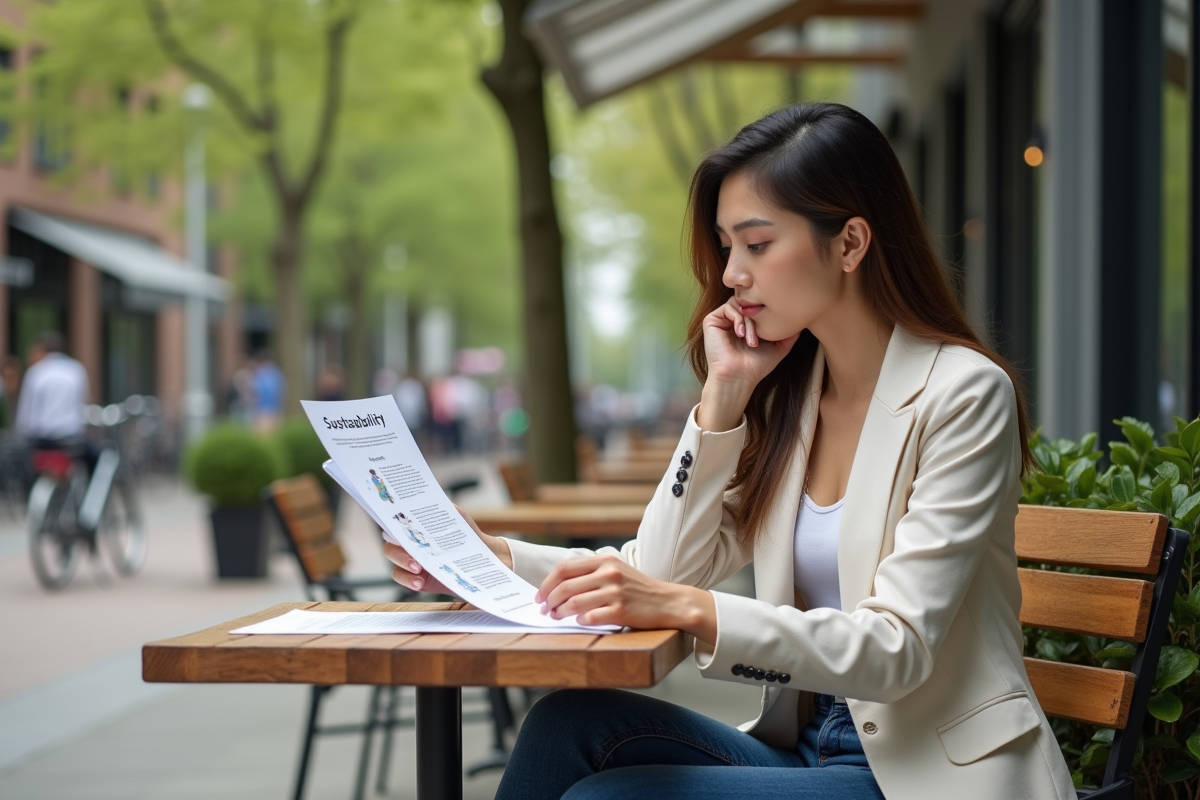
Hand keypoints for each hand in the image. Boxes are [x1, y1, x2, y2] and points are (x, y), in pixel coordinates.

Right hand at [382, 505, 511, 593]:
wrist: (482, 557)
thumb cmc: (467, 534)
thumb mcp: (459, 519)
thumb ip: (447, 510)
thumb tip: (438, 503)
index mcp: (415, 530)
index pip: (395, 527)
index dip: (391, 527)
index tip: (397, 530)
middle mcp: (410, 547)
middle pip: (391, 548)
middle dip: (399, 553)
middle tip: (413, 557)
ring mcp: (413, 565)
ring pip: (396, 567)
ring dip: (403, 568)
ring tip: (418, 570)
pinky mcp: (419, 580)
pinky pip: (406, 581)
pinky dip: (409, 582)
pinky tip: (419, 582)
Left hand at [535, 555, 716, 642]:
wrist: (669, 602)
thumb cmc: (639, 589)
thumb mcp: (616, 570)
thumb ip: (592, 572)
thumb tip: (560, 584)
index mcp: (604, 561)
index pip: (564, 568)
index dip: (546, 583)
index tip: (540, 595)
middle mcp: (608, 574)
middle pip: (565, 586)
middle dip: (548, 600)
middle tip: (544, 610)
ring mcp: (615, 592)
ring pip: (573, 603)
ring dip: (559, 613)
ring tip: (556, 618)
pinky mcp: (621, 611)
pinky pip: (590, 617)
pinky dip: (579, 622)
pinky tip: (577, 623)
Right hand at [698, 297, 799, 430]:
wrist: (739, 377)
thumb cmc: (756, 366)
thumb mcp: (779, 348)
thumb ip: (789, 335)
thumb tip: (803, 322)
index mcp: (745, 325)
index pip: (756, 307)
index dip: (765, 313)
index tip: (771, 329)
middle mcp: (732, 321)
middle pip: (748, 303)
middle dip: (757, 318)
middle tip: (760, 337)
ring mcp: (721, 320)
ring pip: (739, 305)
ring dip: (748, 322)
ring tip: (750, 340)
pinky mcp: (711, 321)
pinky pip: (728, 307)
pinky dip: (738, 319)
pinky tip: (740, 334)